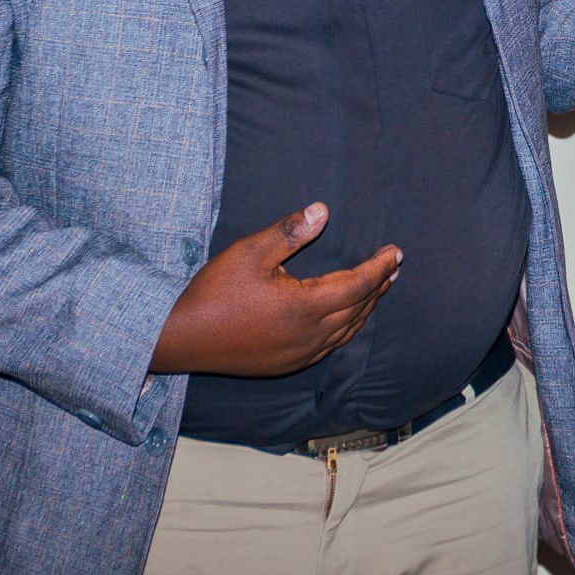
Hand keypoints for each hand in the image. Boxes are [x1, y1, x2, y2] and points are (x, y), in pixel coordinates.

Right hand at [149, 203, 400, 378]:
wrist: (179, 339)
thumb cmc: (213, 292)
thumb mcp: (249, 252)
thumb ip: (289, 233)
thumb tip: (322, 210)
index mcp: (305, 307)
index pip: (357, 285)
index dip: (378, 268)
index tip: (395, 252)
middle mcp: (309, 335)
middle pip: (357, 308)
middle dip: (378, 285)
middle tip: (392, 267)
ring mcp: (298, 354)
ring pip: (346, 330)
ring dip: (365, 307)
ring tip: (378, 288)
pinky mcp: (286, 364)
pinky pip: (329, 346)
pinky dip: (346, 327)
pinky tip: (346, 318)